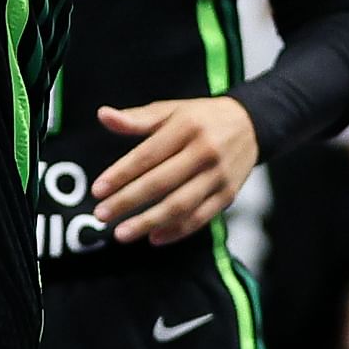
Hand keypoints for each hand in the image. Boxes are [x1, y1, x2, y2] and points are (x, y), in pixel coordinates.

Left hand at [92, 95, 258, 242]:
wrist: (250, 125)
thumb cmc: (201, 118)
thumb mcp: (170, 110)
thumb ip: (136, 118)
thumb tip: (103, 115)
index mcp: (187, 127)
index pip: (147, 155)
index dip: (120, 174)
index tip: (97, 190)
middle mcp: (205, 151)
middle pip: (161, 183)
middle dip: (128, 201)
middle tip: (101, 216)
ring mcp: (219, 176)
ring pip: (180, 205)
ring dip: (149, 222)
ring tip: (122, 233)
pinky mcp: (228, 195)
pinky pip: (200, 218)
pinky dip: (176, 231)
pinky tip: (154, 238)